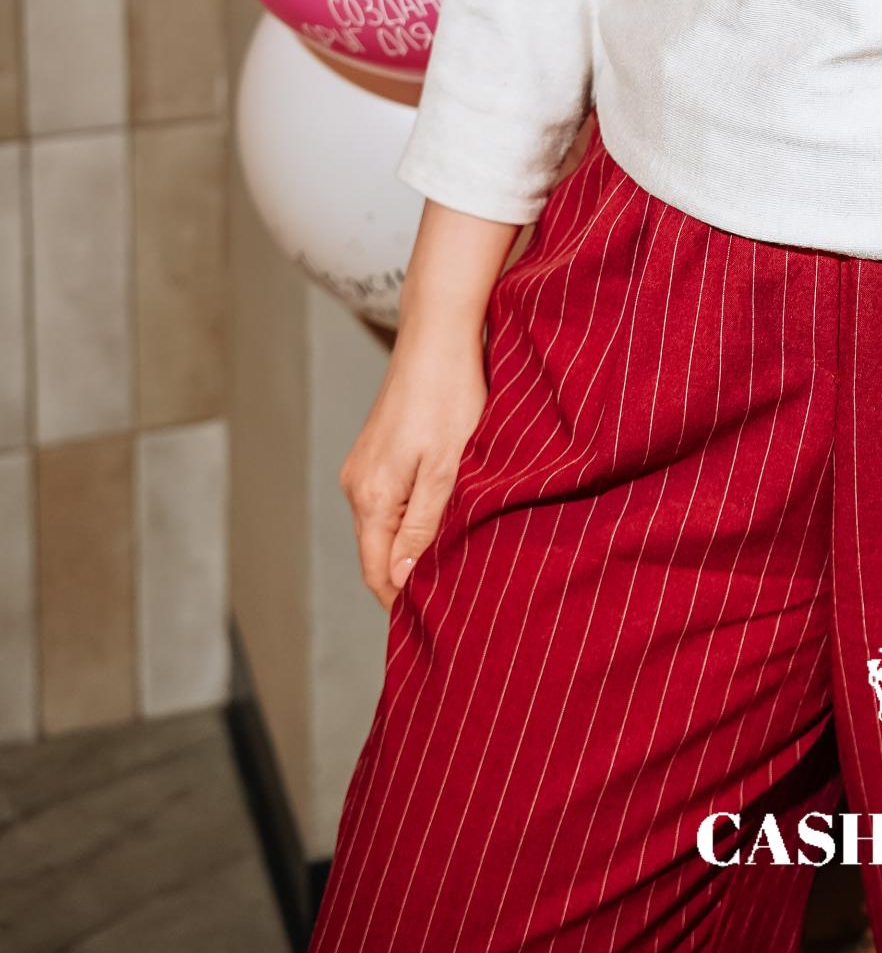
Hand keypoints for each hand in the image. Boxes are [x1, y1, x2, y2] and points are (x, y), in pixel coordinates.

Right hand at [339, 317, 488, 609]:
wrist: (438, 333)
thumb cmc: (450, 395)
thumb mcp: (447, 468)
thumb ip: (422, 526)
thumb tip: (399, 580)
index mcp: (370, 496)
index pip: (376, 571)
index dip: (402, 600)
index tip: (435, 620)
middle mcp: (357, 484)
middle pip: (377, 551)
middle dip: (408, 574)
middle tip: (453, 592)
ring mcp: (363, 465)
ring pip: (385, 524)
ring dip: (412, 543)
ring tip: (454, 556)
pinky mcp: (376, 449)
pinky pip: (389, 498)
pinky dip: (411, 514)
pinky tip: (443, 512)